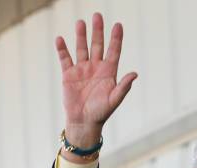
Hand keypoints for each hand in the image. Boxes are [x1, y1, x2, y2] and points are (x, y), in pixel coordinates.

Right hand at [55, 13, 136, 148]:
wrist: (84, 122)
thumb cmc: (101, 113)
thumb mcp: (114, 100)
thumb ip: (123, 86)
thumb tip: (135, 74)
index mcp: (109, 72)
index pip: (114, 51)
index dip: (116, 38)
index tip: (118, 25)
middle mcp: (96, 68)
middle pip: (97, 45)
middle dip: (98, 31)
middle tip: (98, 15)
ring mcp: (82, 70)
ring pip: (81, 48)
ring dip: (81, 36)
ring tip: (81, 22)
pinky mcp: (68, 75)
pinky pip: (65, 59)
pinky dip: (62, 49)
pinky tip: (61, 39)